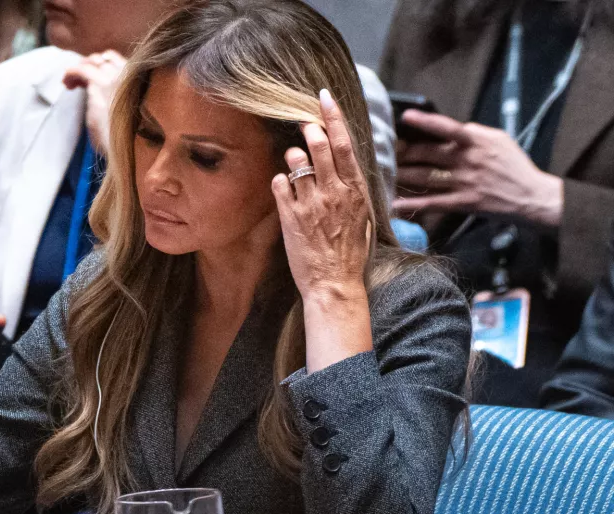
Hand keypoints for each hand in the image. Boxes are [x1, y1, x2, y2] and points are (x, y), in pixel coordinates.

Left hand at [62, 50, 126, 155]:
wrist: (135, 147)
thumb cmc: (132, 140)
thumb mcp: (129, 117)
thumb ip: (120, 102)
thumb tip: (106, 99)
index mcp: (141, 83)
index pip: (121, 63)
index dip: (106, 66)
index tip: (96, 78)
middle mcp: (130, 76)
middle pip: (107, 59)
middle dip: (92, 66)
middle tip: (81, 80)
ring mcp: (115, 78)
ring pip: (94, 62)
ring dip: (81, 69)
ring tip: (70, 83)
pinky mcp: (100, 85)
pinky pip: (81, 70)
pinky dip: (71, 73)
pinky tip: (66, 82)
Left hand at [272, 89, 370, 301]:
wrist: (334, 284)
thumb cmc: (350, 254)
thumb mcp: (364, 220)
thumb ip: (354, 192)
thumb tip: (347, 170)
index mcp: (356, 191)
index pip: (345, 145)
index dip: (334, 118)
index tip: (325, 98)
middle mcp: (334, 192)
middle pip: (320, 146)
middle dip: (310, 130)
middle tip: (304, 124)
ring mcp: (311, 203)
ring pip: (296, 162)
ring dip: (293, 155)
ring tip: (294, 160)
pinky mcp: (291, 216)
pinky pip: (279, 184)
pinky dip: (279, 180)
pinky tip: (283, 187)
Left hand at [393, 110, 563, 226]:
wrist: (532, 196)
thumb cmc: (515, 166)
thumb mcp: (500, 140)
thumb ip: (474, 133)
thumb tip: (451, 129)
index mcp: (477, 141)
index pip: (448, 127)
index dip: (425, 121)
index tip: (406, 116)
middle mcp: (468, 160)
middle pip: (428, 154)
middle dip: (404, 153)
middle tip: (387, 151)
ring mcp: (464, 182)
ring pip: (425, 177)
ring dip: (402, 175)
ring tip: (384, 172)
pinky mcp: (463, 202)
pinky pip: (432, 202)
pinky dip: (412, 204)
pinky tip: (394, 204)